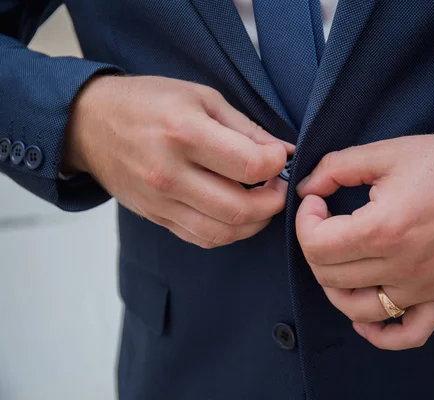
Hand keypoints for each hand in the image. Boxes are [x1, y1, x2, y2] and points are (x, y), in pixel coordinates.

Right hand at [64, 75, 293, 247]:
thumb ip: (246, 128)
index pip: (250, 165)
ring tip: (262, 202)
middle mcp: (170, 174)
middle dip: (274, 202)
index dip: (276, 165)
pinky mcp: (156, 218)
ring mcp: (161, 202)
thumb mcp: (201, 97)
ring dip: (255, 223)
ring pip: (223, 231)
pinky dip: (229, 231)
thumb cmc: (148, 102)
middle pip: (240, 208)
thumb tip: (283, 152)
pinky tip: (237, 213)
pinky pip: (202, 238)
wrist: (89, 124)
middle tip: (279, 187)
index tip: (279, 157)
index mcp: (184, 133)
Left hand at [296, 134, 433, 349]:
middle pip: (329, 277)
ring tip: (338, 257)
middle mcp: (401, 267)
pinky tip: (363, 317)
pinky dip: (380, 333)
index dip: (304, 222)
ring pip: (356, 309)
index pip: (317, 246)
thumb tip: (306, 190)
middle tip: (326, 221)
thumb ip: (334, 169)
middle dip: (314, 247)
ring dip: (334, 286)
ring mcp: (420, 287)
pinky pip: (408, 333)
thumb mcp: (383, 153)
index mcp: (384, 230)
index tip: (316, 202)